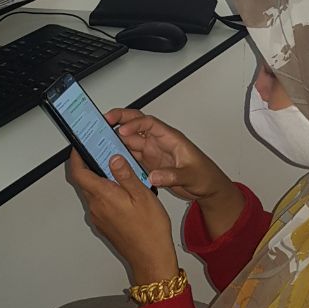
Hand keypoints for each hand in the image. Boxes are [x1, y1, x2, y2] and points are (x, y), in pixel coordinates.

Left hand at [65, 150, 177, 284]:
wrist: (150, 258)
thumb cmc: (150, 229)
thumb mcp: (142, 195)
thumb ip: (126, 174)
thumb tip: (113, 158)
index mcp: (103, 196)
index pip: (79, 173)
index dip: (76, 157)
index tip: (80, 147)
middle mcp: (96, 207)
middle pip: (85, 182)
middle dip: (91, 166)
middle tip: (104, 153)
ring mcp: (99, 217)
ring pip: (93, 193)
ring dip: (100, 181)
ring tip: (118, 172)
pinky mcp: (104, 225)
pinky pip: (100, 204)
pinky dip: (106, 194)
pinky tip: (123, 193)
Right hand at [105, 109, 234, 203]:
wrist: (208, 188)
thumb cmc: (205, 175)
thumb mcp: (191, 176)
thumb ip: (172, 175)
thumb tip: (153, 176)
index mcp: (170, 137)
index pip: (149, 123)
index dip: (134, 124)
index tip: (121, 131)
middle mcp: (159, 142)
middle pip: (136, 124)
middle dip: (119, 120)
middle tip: (103, 121)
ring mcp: (153, 152)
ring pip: (130, 140)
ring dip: (116, 139)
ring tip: (100, 140)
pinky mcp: (149, 163)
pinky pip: (131, 155)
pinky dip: (120, 155)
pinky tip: (110, 158)